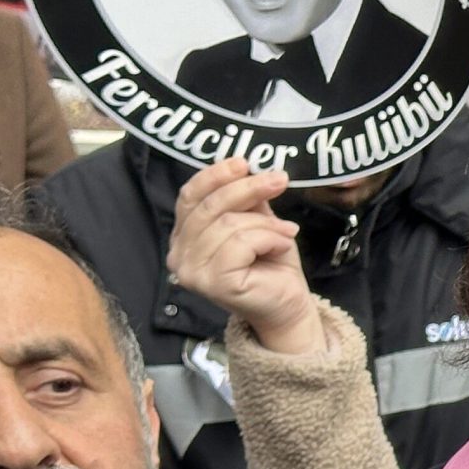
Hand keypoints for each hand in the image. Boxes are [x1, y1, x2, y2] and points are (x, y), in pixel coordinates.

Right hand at [167, 158, 326, 355]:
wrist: (289, 305)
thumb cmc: (272, 265)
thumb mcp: (257, 222)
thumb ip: (245, 200)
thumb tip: (247, 168)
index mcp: (184, 236)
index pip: (189, 196)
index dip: (214, 175)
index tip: (244, 162)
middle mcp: (179, 254)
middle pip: (209, 206)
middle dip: (248, 188)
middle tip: (279, 179)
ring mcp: (192, 271)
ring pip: (228, 224)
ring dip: (266, 223)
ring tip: (286, 232)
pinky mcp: (213, 283)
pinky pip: (241, 243)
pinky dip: (268, 239)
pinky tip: (282, 246)